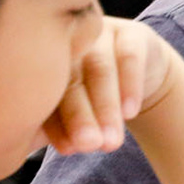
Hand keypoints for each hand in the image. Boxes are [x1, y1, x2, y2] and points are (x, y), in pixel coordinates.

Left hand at [43, 18, 177, 154]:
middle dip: (81, 116)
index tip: (69, 150)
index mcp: (44, 61)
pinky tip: (130, 112)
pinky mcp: (131, 33)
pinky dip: (130, 86)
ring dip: (106, 107)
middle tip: (91, 145)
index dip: (56, 123)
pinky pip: (130, 57)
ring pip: (99, 70)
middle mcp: (68, 42)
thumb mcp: (74, 110)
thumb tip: (43, 149)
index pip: (46, 94)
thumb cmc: (95, 98)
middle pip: (71, 80)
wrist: (140, 74)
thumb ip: (56, 123)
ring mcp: (99, 35)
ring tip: (111, 140)